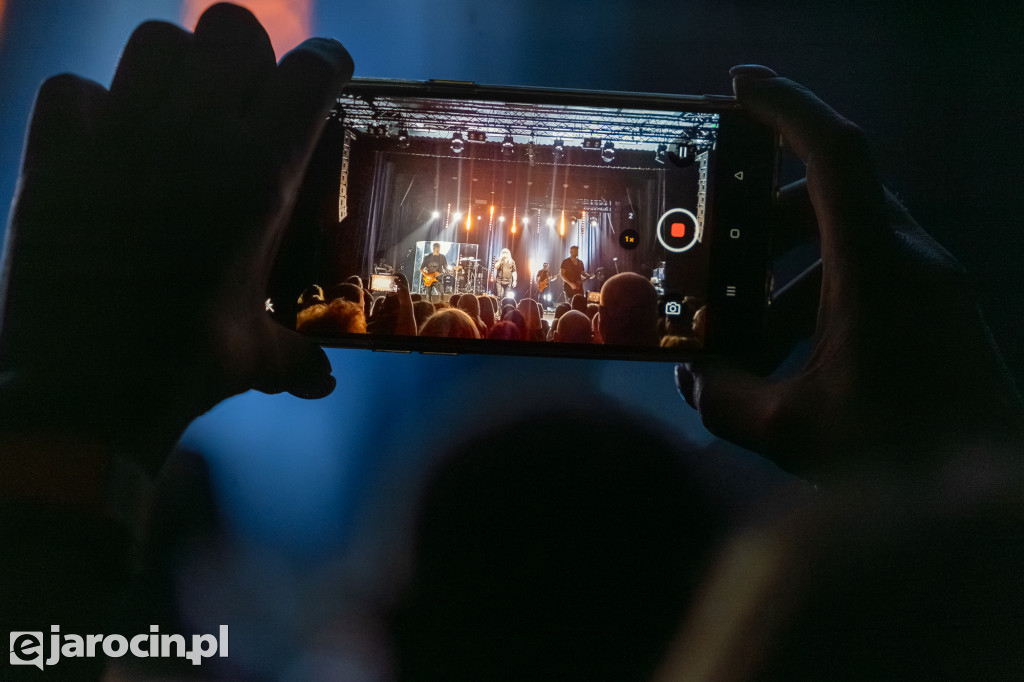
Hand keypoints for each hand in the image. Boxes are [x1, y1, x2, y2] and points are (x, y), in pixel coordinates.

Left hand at [0, 4, 352, 467]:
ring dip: (174, 67)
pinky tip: (104, 143)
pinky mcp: (55, 155)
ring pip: (154, 42)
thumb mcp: (256, 358)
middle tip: (246, 96)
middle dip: (247, 54)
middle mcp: (194, 137)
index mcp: (259, 176)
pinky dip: (89, 105)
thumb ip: (297, 356)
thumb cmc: (184, 369)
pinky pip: (72, 90)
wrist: (83, 391)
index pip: (309, 73)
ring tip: (178, 112)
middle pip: (230, 29)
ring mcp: (118, 138)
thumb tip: (322, 381)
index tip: (328, 72)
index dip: (325, 64)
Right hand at [677, 66, 1023, 478]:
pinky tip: (787, 360)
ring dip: (788, 270)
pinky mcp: (934, 314)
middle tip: (720, 243)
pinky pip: (867, 278)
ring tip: (745, 330)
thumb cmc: (899, 455)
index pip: (833, 153)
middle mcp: (909, 262)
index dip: (785, 106)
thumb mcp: (789, 428)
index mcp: (876, 268)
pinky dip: (819, 297)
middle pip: (831, 196)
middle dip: (765, 213)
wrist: (985, 497)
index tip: (738, 84)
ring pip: (846, 241)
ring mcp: (928, 287)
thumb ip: (722, 397)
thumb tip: (692, 377)